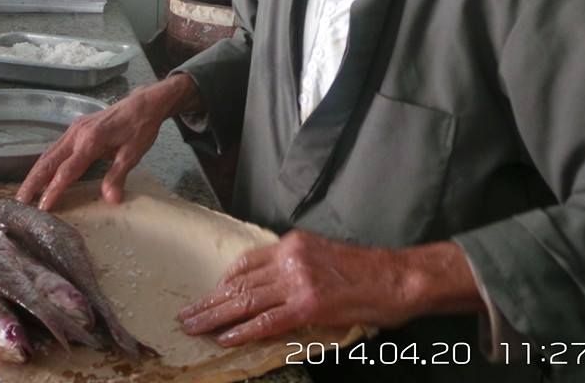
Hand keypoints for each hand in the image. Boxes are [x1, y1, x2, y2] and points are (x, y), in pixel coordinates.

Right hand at [16, 74, 201, 209]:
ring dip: (35, 174)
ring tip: (24, 193)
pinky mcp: (76, 128)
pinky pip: (56, 148)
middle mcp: (77, 134)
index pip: (67, 171)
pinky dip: (45, 164)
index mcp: (91, 141)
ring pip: (48, 154)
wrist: (144, 103)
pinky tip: (41, 175)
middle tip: (18, 203)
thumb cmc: (140, 128)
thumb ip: (117, 176)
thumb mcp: (133, 154)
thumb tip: (110, 200)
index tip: (42, 208)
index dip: (53, 190)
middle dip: (32, 182)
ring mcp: (74, 129)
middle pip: (48, 161)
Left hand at [177, 231, 482, 346]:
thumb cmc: (366, 271)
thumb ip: (294, 267)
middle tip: (186, 314)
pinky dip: (243, 331)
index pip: (246, 263)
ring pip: (246, 301)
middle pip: (239, 283)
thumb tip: (269, 288)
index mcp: (291, 245)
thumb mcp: (322, 256)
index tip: (209, 295)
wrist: (398, 277)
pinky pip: (267, 321)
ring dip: (216, 317)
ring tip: (194, 327)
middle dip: (209, 302)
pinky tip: (224, 338)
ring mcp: (297, 282)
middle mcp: (289, 259)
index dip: (223, 282)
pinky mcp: (308, 305)